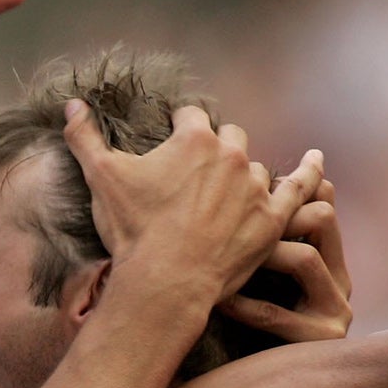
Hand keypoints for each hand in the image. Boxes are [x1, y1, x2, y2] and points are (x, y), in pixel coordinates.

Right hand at [64, 102, 322, 317]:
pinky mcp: (273, 218)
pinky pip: (300, 188)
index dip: (179, 127)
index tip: (174, 139)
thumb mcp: (100, 179)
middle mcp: (231, 154)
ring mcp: (255, 186)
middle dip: (215, 148)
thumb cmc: (132, 231)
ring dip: (244, 174)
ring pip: (254, 166)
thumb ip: (84, 137)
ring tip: (234, 190)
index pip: (191, 116)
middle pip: (229, 136)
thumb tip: (71, 105)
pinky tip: (316, 163)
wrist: (164, 281)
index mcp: (194, 138)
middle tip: (199, 174)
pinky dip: (310, 173)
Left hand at [224, 192, 351, 342]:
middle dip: (276, 215)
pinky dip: (242, 303)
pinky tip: (217, 298)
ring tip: (226, 257)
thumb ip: (268, 242)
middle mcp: (342, 285)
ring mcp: (336, 313)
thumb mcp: (263, 280)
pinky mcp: (318, 341)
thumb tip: (256, 186)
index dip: (285, 194)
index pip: (323, 204)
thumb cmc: (252, 329)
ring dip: (260, 252)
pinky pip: (275, 313)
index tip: (245, 193)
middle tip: (232, 219)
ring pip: (303, 257)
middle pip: (321, 217)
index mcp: (333, 264)